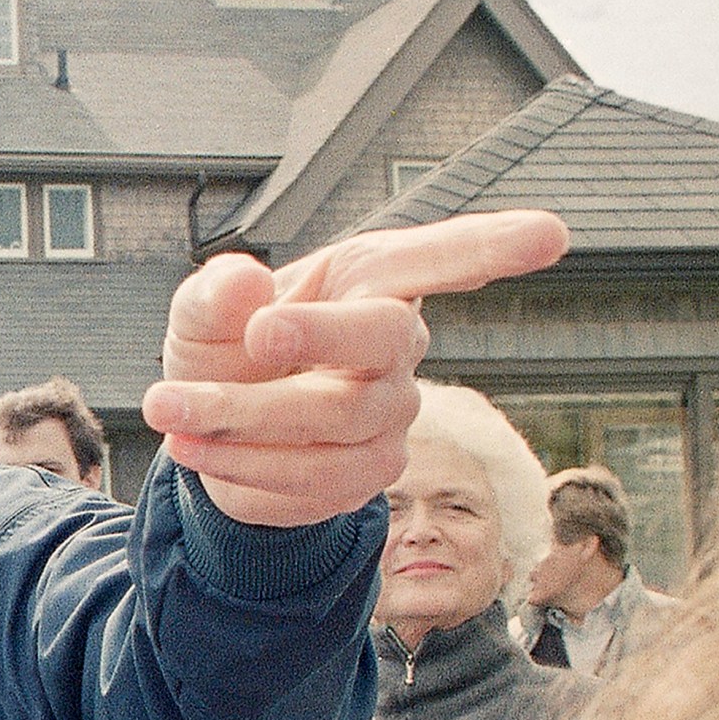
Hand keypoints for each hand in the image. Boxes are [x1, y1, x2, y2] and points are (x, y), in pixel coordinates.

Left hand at [146, 210, 569, 527]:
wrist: (216, 428)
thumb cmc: (226, 346)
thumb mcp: (202, 311)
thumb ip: (214, 294)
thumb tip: (243, 284)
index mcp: (368, 280)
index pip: (438, 256)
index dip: (492, 246)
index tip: (552, 235)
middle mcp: (395, 346)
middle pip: (380, 343)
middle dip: (314, 338)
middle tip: (252, 339)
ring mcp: (391, 416)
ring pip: (331, 426)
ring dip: (239, 420)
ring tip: (166, 407)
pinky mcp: (366, 476)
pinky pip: (307, 484)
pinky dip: (239, 468)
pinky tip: (196, 449)